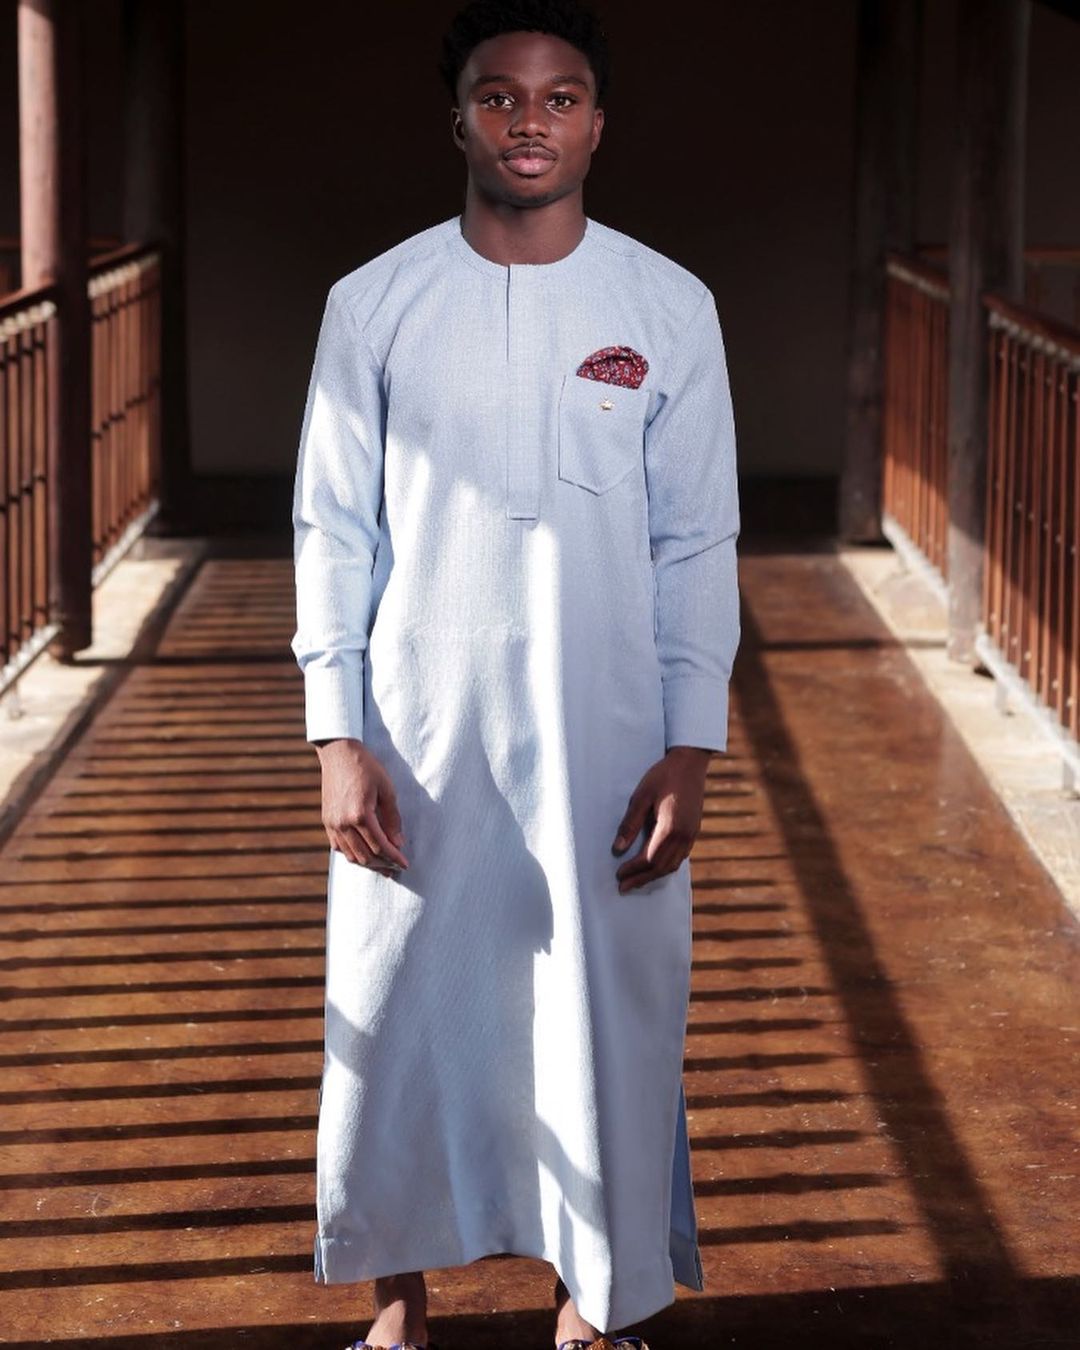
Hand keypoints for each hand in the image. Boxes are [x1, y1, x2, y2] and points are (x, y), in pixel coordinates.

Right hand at [315, 738, 409, 873]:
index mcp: (360, 815)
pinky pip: (338, 847)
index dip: (394, 858)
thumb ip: (392, 818)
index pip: (380, 846)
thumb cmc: (366, 767)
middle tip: (395, 869)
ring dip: (367, 863)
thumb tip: (398, 842)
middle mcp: (343, 823)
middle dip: (383, 865)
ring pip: (350, 855)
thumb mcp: (386, 789)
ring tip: (382, 865)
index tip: (405, 864)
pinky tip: (363, 854)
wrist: (338, 753)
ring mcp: (332, 823)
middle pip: (365, 856)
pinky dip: (351, 854)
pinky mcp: (326, 821)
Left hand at [611, 746, 711, 892]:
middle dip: (641, 878)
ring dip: (654, 876)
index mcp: (671, 828)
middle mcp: (684, 836)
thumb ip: (630, 824)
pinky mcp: (694, 831)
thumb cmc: (663, 775)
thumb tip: (618, 849)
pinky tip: (655, 867)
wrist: (691, 762)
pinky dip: (666, 866)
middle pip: (661, 867)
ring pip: (673, 865)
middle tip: (623, 887)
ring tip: (636, 881)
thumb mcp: (641, 796)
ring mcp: (692, 834)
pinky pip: (680, 857)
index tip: (618, 875)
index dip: (633, 869)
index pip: (649, 858)